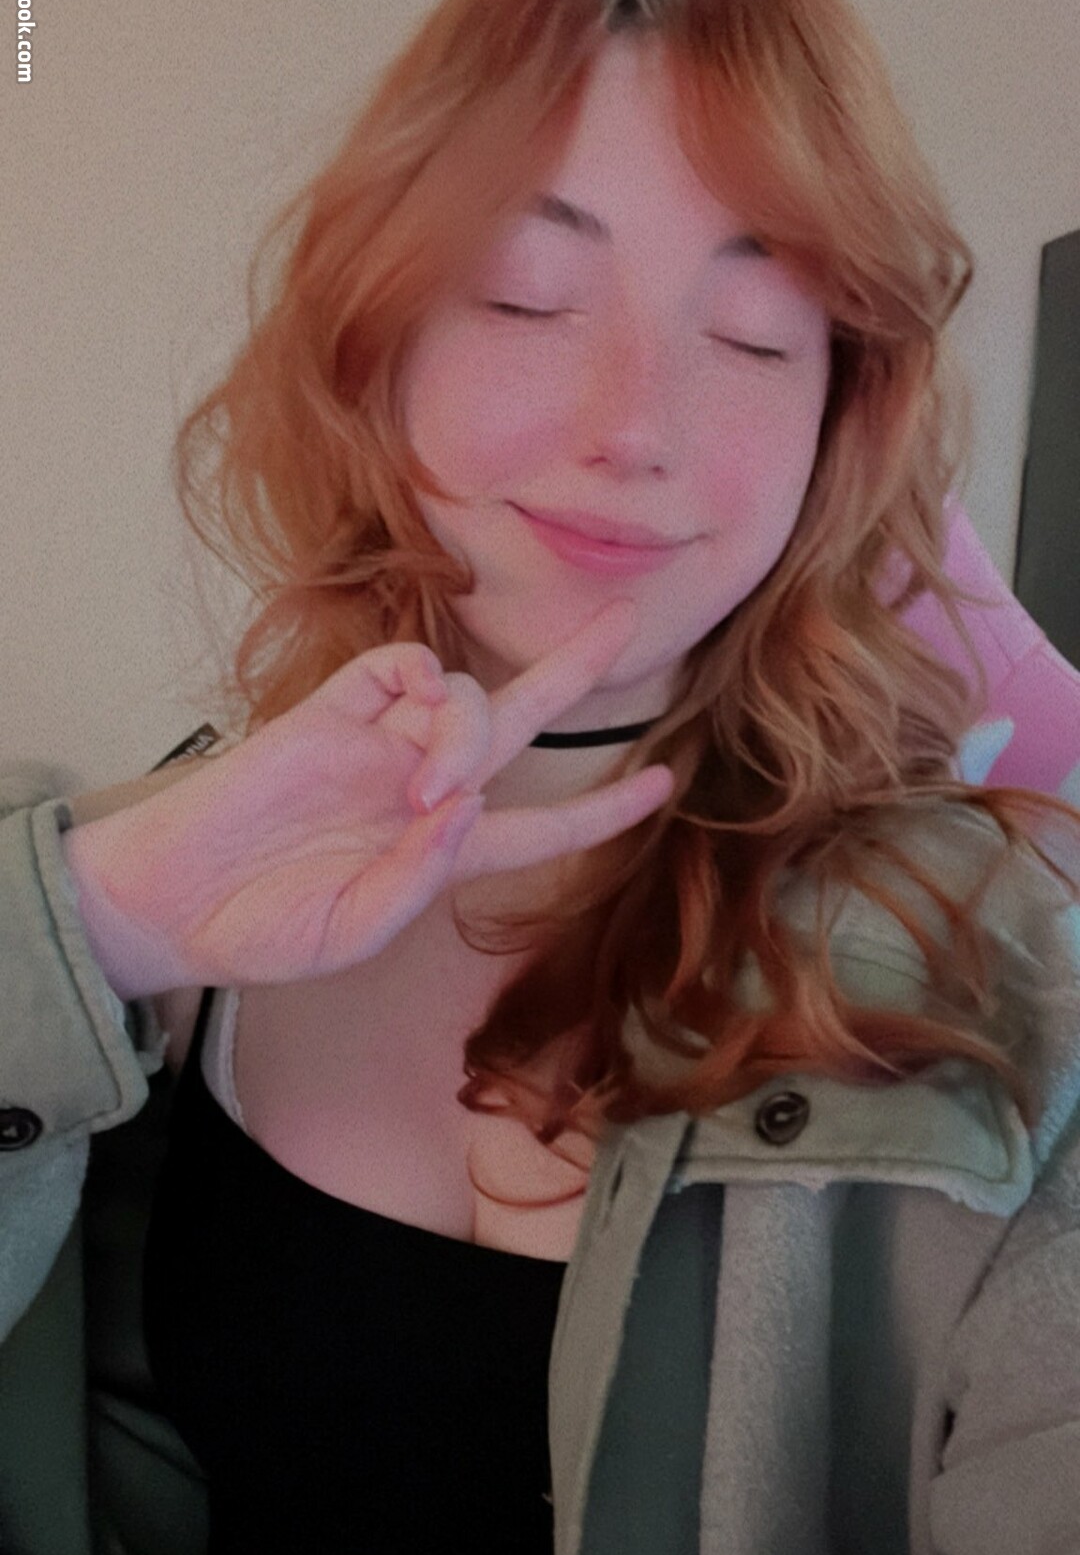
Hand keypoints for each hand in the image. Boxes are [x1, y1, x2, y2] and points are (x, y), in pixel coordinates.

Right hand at [62, 599, 673, 995]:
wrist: (174, 899)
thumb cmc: (262, 930)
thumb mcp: (354, 931)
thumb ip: (417, 880)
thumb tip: (468, 810)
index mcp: (442, 852)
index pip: (544, 828)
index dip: (606, 809)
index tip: (665, 783)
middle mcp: (421, 787)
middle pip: (521, 718)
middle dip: (573, 669)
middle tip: (626, 622)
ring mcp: (377, 742)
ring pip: (463, 698)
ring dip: (465, 736)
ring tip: (421, 791)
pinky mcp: (330, 709)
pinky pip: (400, 668)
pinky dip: (421, 693)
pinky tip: (404, 740)